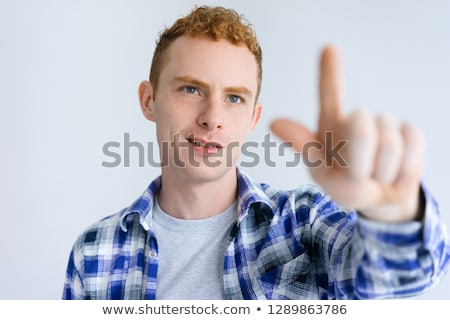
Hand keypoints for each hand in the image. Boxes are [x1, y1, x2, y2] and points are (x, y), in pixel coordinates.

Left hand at [270, 46, 424, 222]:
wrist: (379, 199)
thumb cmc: (345, 184)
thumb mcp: (321, 171)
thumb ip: (304, 145)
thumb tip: (274, 121)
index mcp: (331, 125)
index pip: (330, 93)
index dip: (329, 72)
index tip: (329, 48)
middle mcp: (357, 119)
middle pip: (362, 127)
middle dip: (361, 159)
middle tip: (358, 175)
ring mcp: (384, 123)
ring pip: (388, 143)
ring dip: (381, 170)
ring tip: (376, 175)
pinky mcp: (409, 132)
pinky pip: (411, 145)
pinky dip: (403, 168)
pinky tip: (396, 171)